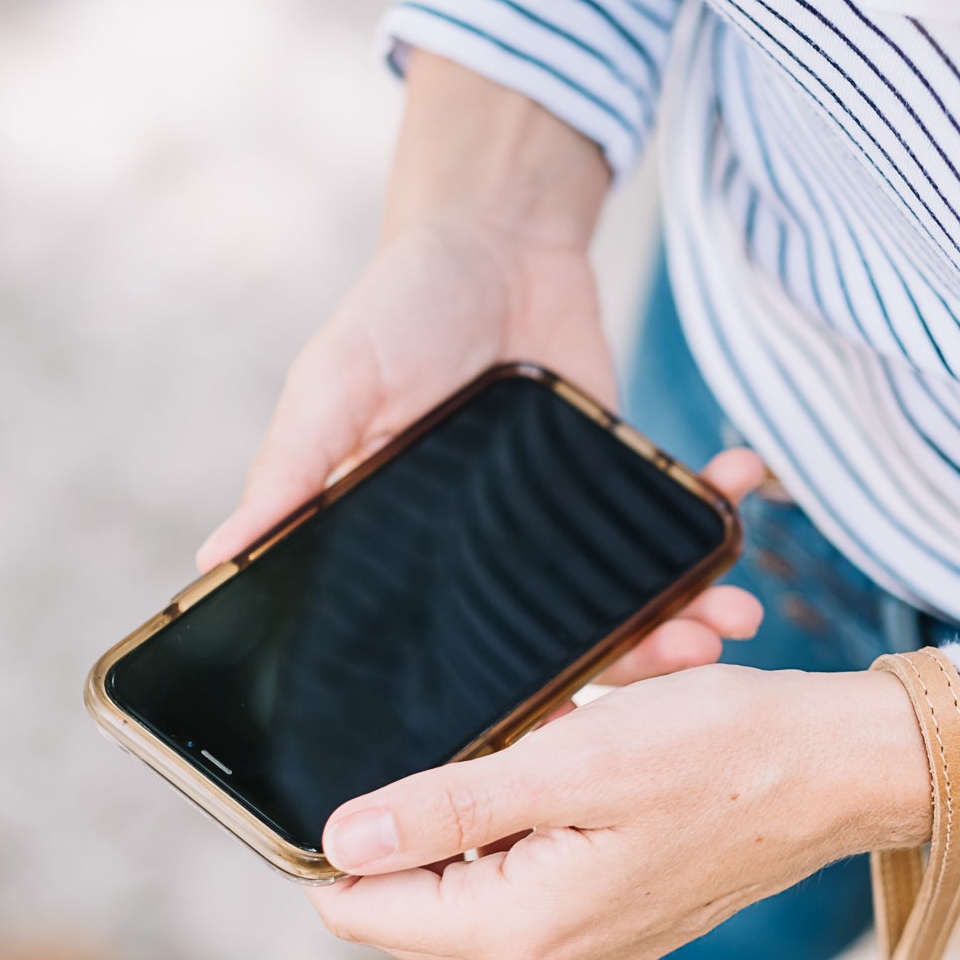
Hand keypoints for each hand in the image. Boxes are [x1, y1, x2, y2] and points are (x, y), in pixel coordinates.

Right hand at [195, 56, 760, 669]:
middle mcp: (489, 560)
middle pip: (565, 637)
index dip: (516, 695)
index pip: (462, 652)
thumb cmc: (396, 308)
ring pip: (628, 594)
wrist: (490, 231)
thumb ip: (293, 470)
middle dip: (634, 658)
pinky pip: (666, 516)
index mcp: (413, 560)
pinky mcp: (615, 475)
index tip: (574, 728)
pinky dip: (710, 511)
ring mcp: (560, 524)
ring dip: (687, 605)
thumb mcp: (334, 385)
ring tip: (736, 611)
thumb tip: (217, 560)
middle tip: (694, 662)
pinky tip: (742, 492)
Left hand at [305, 663, 936, 959]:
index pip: (362, 907)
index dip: (351, 832)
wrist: (843, 770)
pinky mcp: (611, 923)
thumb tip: (341, 839)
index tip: (384, 754)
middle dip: (441, 798)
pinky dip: (545, 805)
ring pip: (476, 869)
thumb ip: (444, 807)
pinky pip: (531, 865)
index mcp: (519, 932)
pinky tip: (597, 749)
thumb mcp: (569, 761)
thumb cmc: (723, 752)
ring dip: (500, 793)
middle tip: (519, 723)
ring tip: (574, 726)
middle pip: (416, 891)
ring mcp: (579, 951)